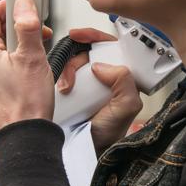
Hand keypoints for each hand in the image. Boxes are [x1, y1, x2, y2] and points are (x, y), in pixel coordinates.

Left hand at [0, 0, 54, 132]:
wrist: (24, 139)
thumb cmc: (27, 104)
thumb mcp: (33, 58)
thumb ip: (27, 26)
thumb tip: (23, 3)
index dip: (6, 3)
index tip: (23, 0)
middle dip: (17, 26)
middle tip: (37, 27)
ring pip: (0, 52)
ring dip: (18, 45)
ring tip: (38, 51)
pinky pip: (1, 68)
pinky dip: (15, 62)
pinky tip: (31, 70)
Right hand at [58, 28, 142, 154]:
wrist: (85, 150)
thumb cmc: (108, 134)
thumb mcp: (126, 107)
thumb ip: (125, 82)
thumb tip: (103, 65)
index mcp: (123, 79)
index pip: (112, 48)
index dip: (96, 37)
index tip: (81, 35)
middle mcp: (105, 80)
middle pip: (88, 53)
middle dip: (77, 60)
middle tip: (72, 74)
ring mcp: (87, 85)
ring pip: (73, 63)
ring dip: (67, 71)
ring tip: (67, 88)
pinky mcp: (72, 90)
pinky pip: (62, 74)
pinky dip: (59, 77)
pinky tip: (61, 88)